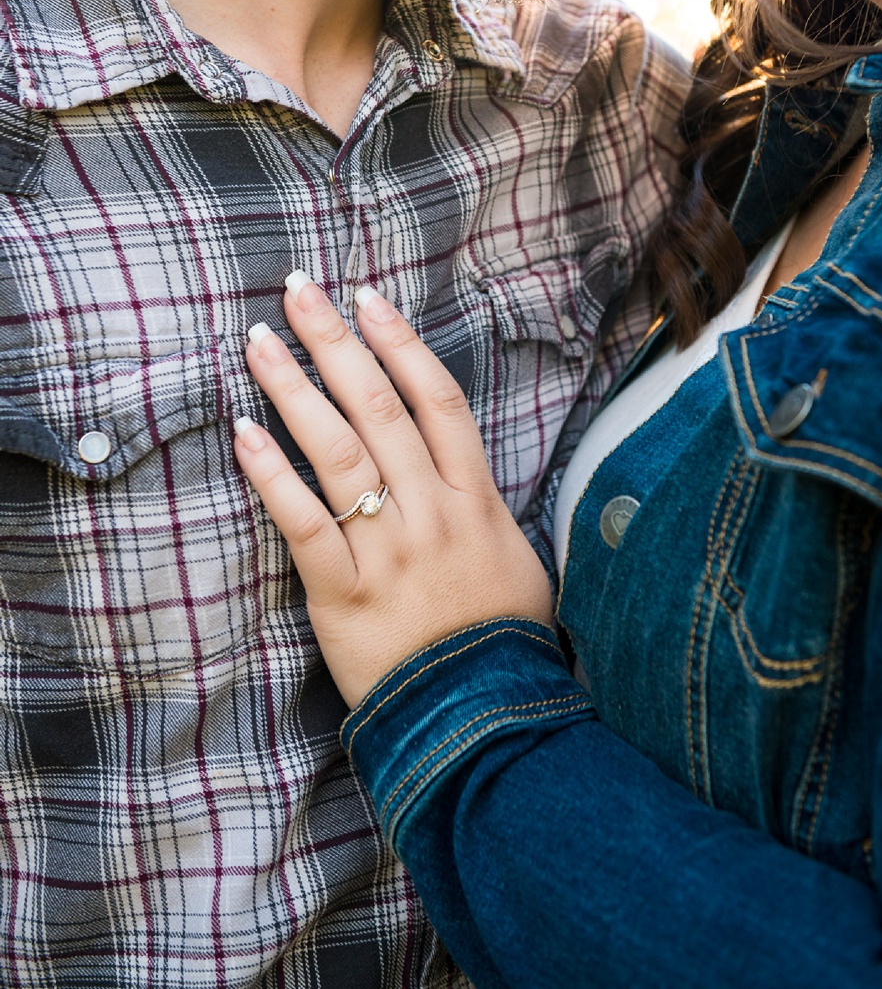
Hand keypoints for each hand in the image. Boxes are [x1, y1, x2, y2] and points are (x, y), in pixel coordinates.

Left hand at [233, 274, 553, 706]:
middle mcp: (432, 511)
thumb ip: (486, 511)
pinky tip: (244, 433)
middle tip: (299, 289)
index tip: (369, 298)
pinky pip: (305, 522)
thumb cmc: (501, 639)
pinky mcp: (344, 593)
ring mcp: (389, 549)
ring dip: (295, 389)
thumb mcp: (517, 559)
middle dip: (338, 341)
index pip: (438, 400)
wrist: (483, 713)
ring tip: (260, 342)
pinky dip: (273, 475)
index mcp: (476, 499)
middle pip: (380, 407)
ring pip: (339, 452)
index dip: (402, 343)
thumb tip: (462, 478)